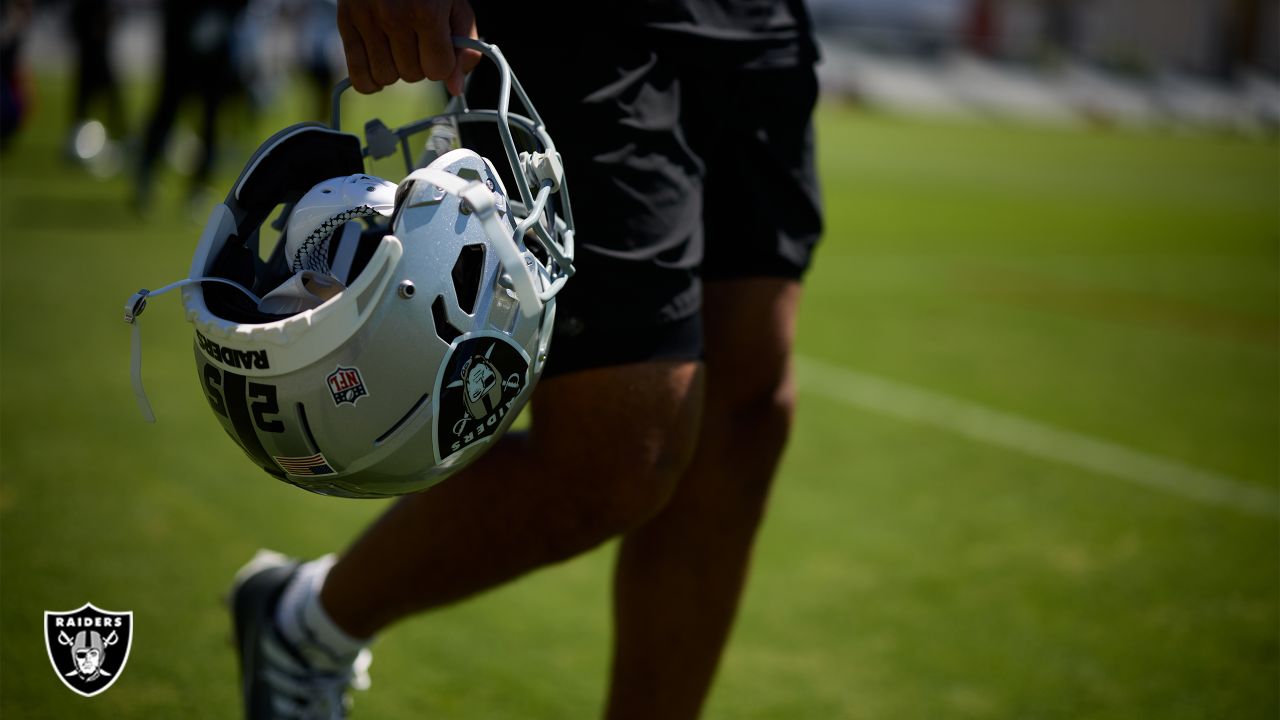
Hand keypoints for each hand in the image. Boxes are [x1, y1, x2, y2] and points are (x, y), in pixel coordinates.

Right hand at [336, 0, 480, 95]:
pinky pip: (358, 75)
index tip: (439, 47)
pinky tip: (378, 68)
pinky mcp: (346, 22)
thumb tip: (455, 88)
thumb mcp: (456, 5)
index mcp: (426, 13)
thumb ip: (464, 45)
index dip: (441, 63)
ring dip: (395, 69)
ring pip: (386, 77)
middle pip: (412, 75)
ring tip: (397, 46)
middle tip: (417, 40)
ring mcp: (367, 20)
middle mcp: (394, 18)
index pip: (437, 70)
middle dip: (419, 63)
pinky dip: (369, 81)